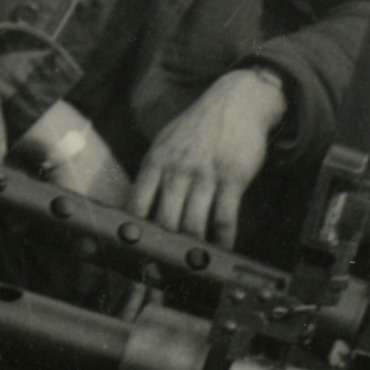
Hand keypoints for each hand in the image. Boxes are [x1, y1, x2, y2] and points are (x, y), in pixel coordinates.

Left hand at [129, 70, 284, 248]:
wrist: (235, 102)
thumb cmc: (196, 128)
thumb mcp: (165, 143)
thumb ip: (153, 172)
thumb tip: (138, 205)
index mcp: (155, 161)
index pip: (137, 203)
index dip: (135, 230)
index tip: (134, 250)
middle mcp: (177, 169)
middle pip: (164, 219)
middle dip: (163, 248)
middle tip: (163, 267)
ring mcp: (205, 174)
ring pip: (194, 223)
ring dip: (193, 247)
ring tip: (192, 263)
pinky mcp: (233, 178)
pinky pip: (225, 217)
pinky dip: (223, 239)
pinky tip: (221, 249)